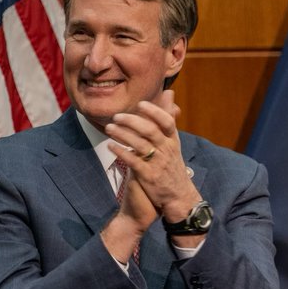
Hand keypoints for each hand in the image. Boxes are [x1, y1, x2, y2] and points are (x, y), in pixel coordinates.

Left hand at [104, 89, 200, 223]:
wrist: (178, 195)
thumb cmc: (171, 164)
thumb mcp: (173, 140)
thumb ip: (168, 117)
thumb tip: (169, 93)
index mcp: (172, 140)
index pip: (167, 122)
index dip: (154, 112)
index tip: (140, 105)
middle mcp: (166, 150)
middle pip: (150, 131)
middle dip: (132, 122)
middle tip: (117, 116)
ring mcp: (158, 163)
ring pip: (140, 145)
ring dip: (123, 135)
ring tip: (109, 128)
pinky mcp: (148, 176)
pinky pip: (133, 162)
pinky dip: (121, 152)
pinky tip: (111, 146)